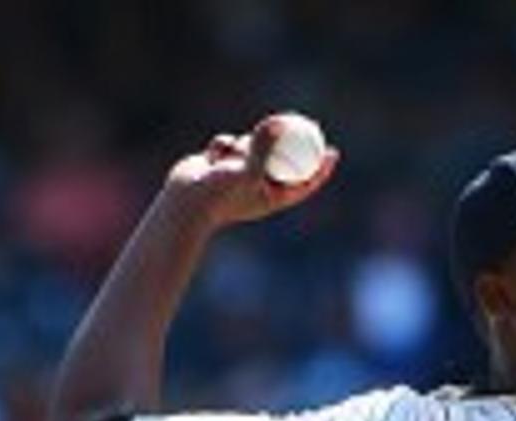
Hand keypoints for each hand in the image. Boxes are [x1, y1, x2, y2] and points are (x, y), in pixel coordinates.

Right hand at [163, 115, 339, 229]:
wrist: (183, 203)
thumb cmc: (217, 195)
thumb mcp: (246, 170)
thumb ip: (264, 147)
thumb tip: (280, 123)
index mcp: (269, 198)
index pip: (303, 185)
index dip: (320, 169)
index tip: (332, 152)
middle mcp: (256, 187)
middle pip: (282, 161)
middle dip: (288, 143)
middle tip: (298, 123)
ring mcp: (238, 175)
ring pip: (253, 147)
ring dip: (245, 144)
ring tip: (232, 155)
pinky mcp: (220, 165)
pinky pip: (230, 144)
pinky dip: (223, 144)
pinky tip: (213, 154)